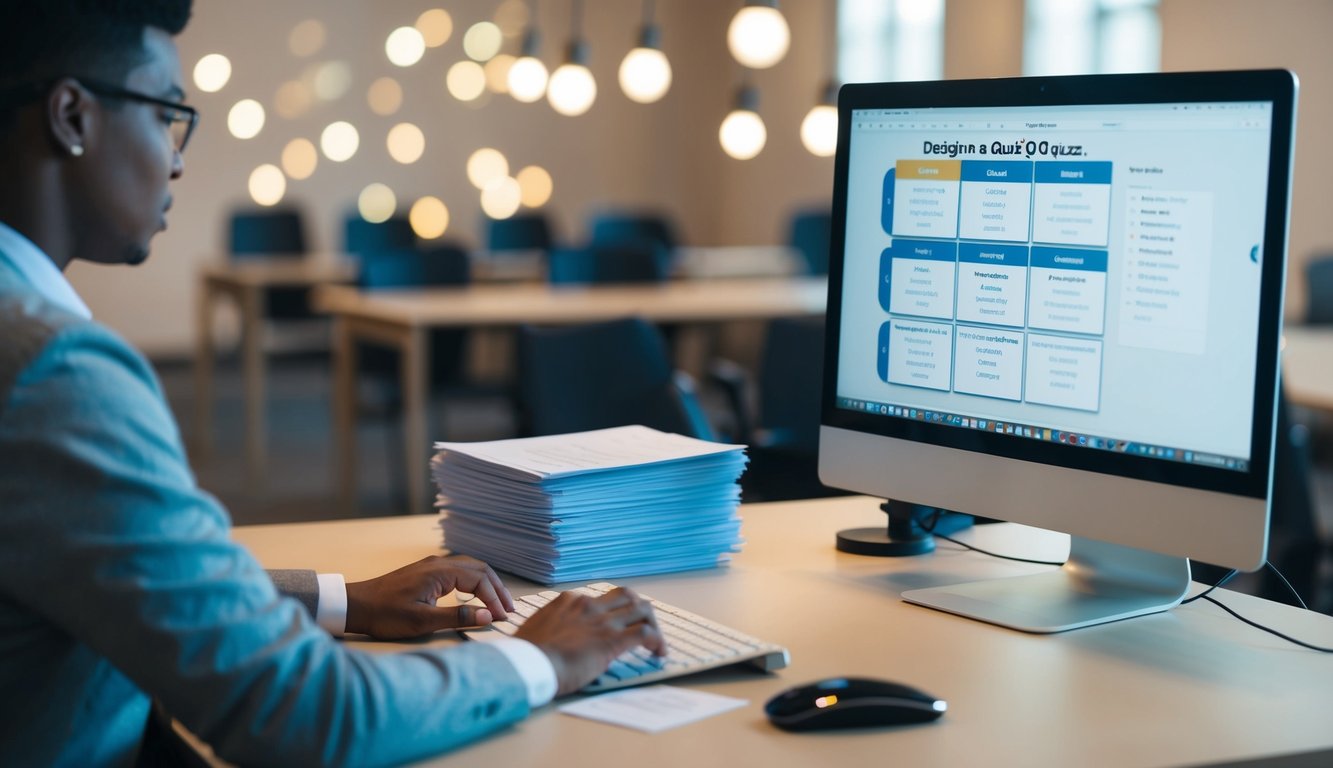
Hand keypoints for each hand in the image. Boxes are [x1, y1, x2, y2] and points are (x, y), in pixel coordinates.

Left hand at [344, 555, 514, 639]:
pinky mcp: (427, 572)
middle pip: (480, 569)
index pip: (479, 581)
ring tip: (498, 603)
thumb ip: (457, 617)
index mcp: (440, 572)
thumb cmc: (386, 614)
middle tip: (509, 610)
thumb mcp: (422, 621)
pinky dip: (474, 582)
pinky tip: (476, 595)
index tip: (502, 618)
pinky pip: (460, 571)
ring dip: (487, 584)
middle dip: (497, 589)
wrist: (356, 605)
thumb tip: (487, 616)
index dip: (494, 600)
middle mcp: (439, 563)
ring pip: (471, 568)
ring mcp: (432, 566)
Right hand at [514, 587, 666, 695]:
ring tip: (656, 640)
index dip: (611, 611)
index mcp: (568, 601)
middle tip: (642, 625)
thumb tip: (551, 639)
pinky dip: (657, 641)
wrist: (529, 664)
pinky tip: (658, 653)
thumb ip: (550, 628)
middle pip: (626, 595)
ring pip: (642, 608)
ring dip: (652, 623)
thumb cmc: (526, 654)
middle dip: (638, 608)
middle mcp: (589, 605)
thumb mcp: (536, 630)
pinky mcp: (613, 639)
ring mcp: (603, 621)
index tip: (613, 625)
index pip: (599, 598)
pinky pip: (645, 632)